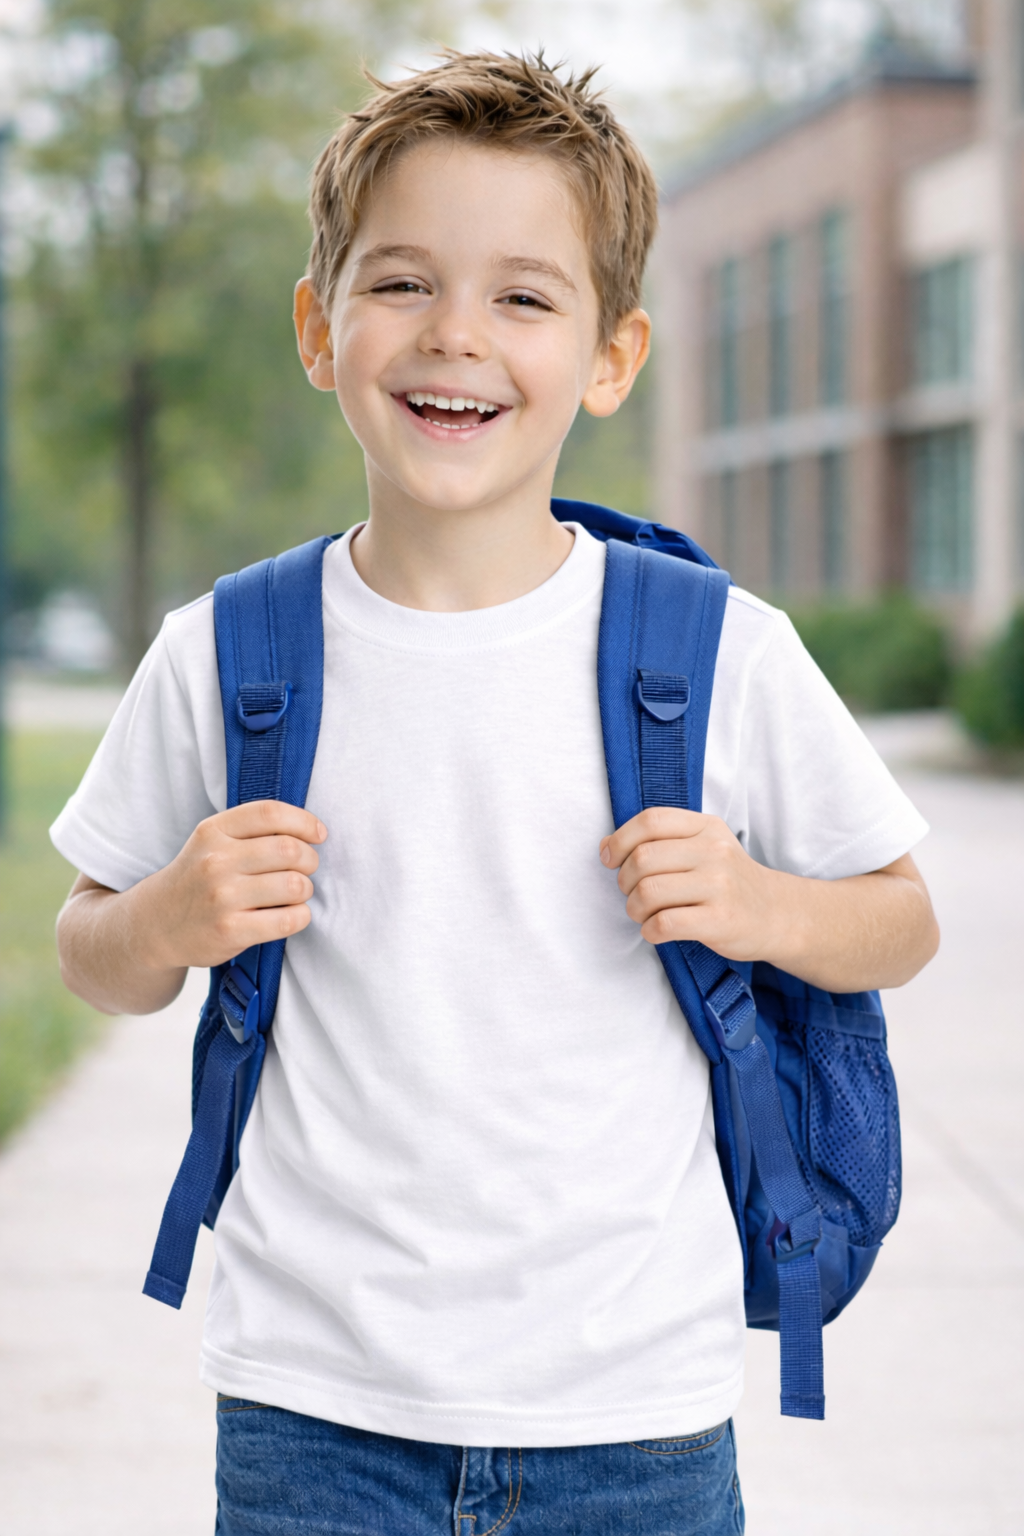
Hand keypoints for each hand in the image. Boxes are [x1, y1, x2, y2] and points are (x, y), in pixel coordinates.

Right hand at [135, 801, 327, 971]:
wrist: (155, 925)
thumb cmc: (197, 879)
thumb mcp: (211, 842)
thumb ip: (251, 830)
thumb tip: (312, 830)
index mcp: (213, 831)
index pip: (270, 813)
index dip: (304, 821)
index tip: (318, 834)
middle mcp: (216, 861)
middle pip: (290, 849)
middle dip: (309, 860)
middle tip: (304, 869)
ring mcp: (222, 897)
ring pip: (294, 885)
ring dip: (305, 890)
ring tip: (294, 894)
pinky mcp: (230, 930)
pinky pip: (289, 919)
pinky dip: (300, 916)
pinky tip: (290, 915)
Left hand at [600, 807, 778, 959]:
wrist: (777, 914)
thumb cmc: (729, 882)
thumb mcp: (705, 846)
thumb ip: (661, 841)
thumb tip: (606, 847)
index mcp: (706, 827)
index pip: (651, 820)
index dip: (620, 840)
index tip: (610, 859)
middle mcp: (714, 851)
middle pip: (643, 858)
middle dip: (625, 881)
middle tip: (633, 894)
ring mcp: (719, 886)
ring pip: (649, 892)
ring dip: (634, 908)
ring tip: (643, 914)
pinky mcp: (720, 920)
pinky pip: (664, 924)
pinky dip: (649, 931)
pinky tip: (656, 931)